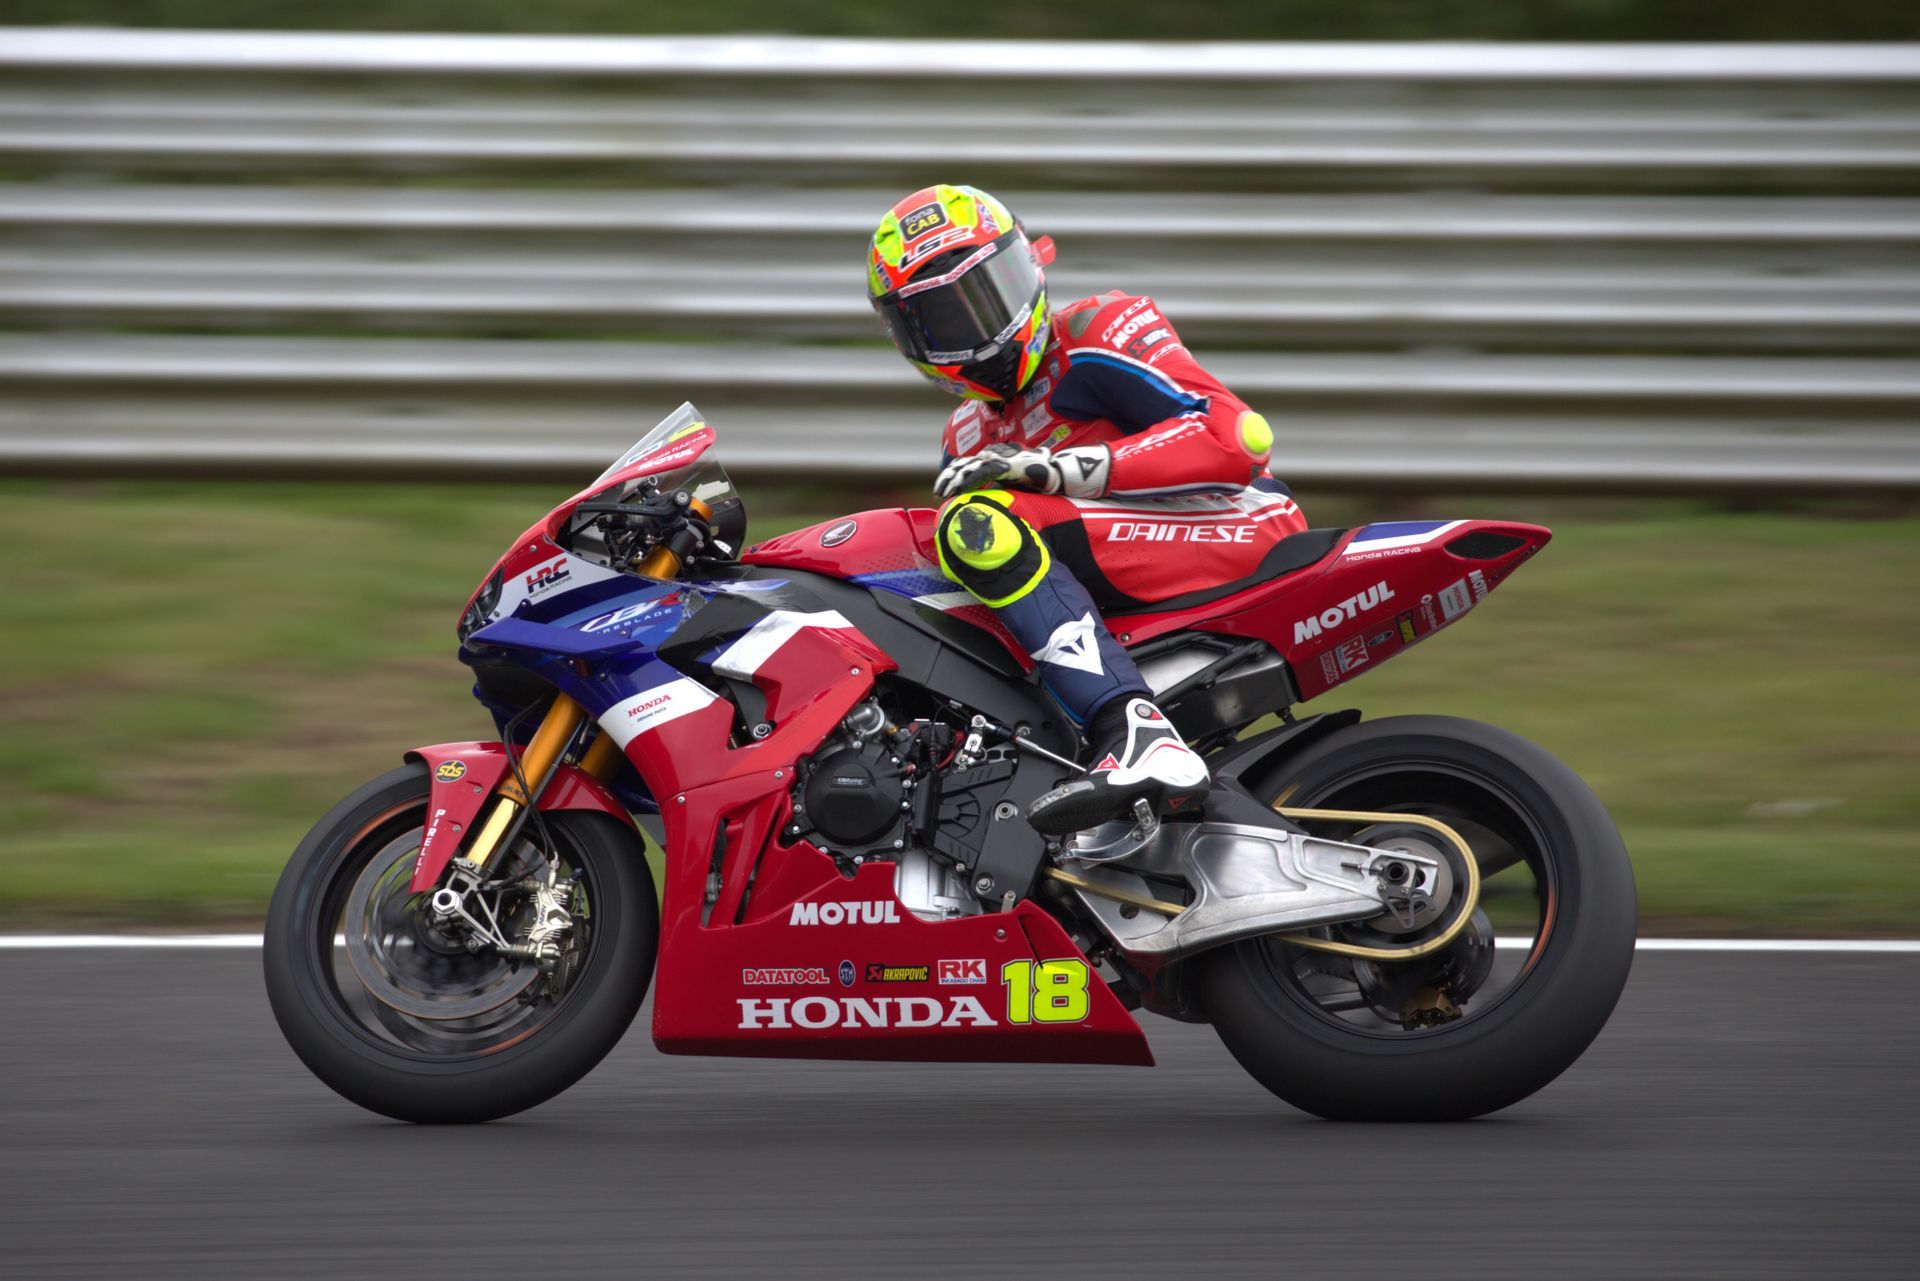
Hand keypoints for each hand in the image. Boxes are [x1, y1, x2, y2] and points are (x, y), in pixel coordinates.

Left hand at [934, 445, 1057, 499]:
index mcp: (991, 457)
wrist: (1054, 474)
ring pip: (968, 467)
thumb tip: (980, 499)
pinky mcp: (1004, 464)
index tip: (942, 489)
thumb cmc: (1033, 479)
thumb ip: (993, 486)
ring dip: (954, 481)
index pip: (966, 464)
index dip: (952, 476)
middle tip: (938, 492)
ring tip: (944, 493)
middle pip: (963, 464)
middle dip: (948, 478)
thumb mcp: (1007, 482)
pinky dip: (969, 480)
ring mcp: (999, 457)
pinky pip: (982, 472)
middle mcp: (992, 454)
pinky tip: (959, 489)